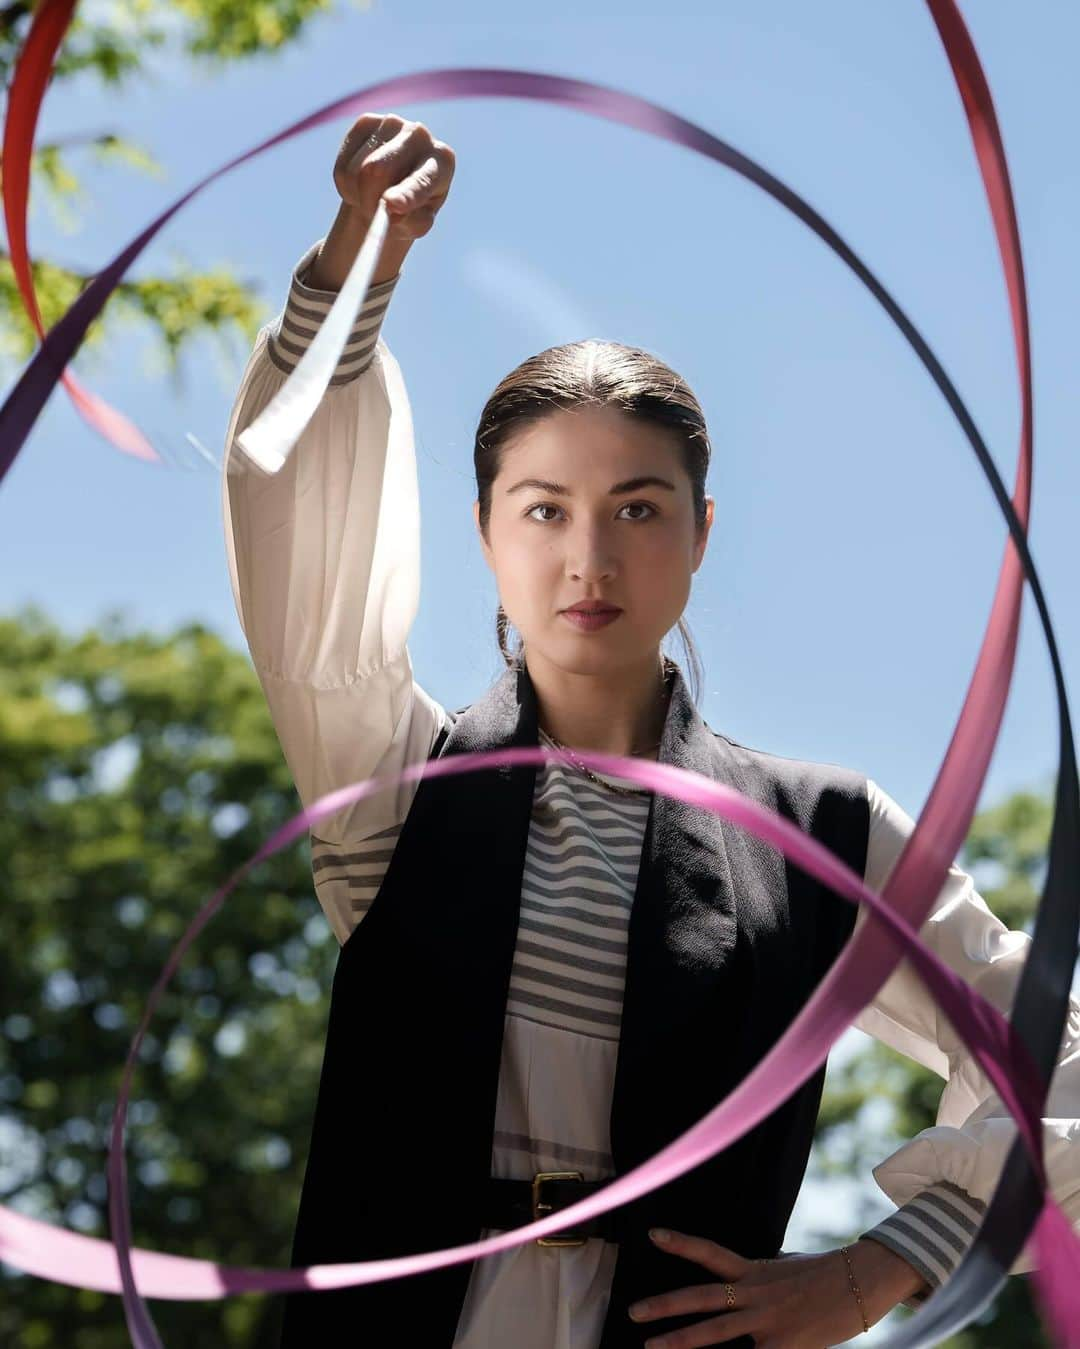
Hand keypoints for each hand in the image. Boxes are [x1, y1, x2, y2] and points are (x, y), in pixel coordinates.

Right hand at [332, 111, 455, 246]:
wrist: (393, 190)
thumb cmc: (411, 211)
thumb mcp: (416, 224)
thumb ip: (411, 223)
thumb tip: (393, 213)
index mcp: (442, 161)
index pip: (420, 180)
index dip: (405, 194)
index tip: (391, 204)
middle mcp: (420, 135)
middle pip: (379, 171)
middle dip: (369, 200)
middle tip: (373, 214)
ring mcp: (392, 123)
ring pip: (357, 170)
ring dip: (358, 195)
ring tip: (371, 199)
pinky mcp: (366, 121)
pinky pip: (344, 165)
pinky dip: (346, 185)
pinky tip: (360, 184)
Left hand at [626, 1229, 926, 1347]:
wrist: (861, 1280)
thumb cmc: (827, 1274)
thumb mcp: (789, 1267)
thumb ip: (764, 1275)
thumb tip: (750, 1277)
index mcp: (755, 1270)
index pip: (710, 1253)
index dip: (681, 1243)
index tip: (652, 1235)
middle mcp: (754, 1291)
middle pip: (701, 1297)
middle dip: (665, 1306)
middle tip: (633, 1312)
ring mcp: (767, 1319)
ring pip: (715, 1330)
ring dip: (680, 1340)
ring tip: (650, 1347)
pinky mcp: (784, 1343)